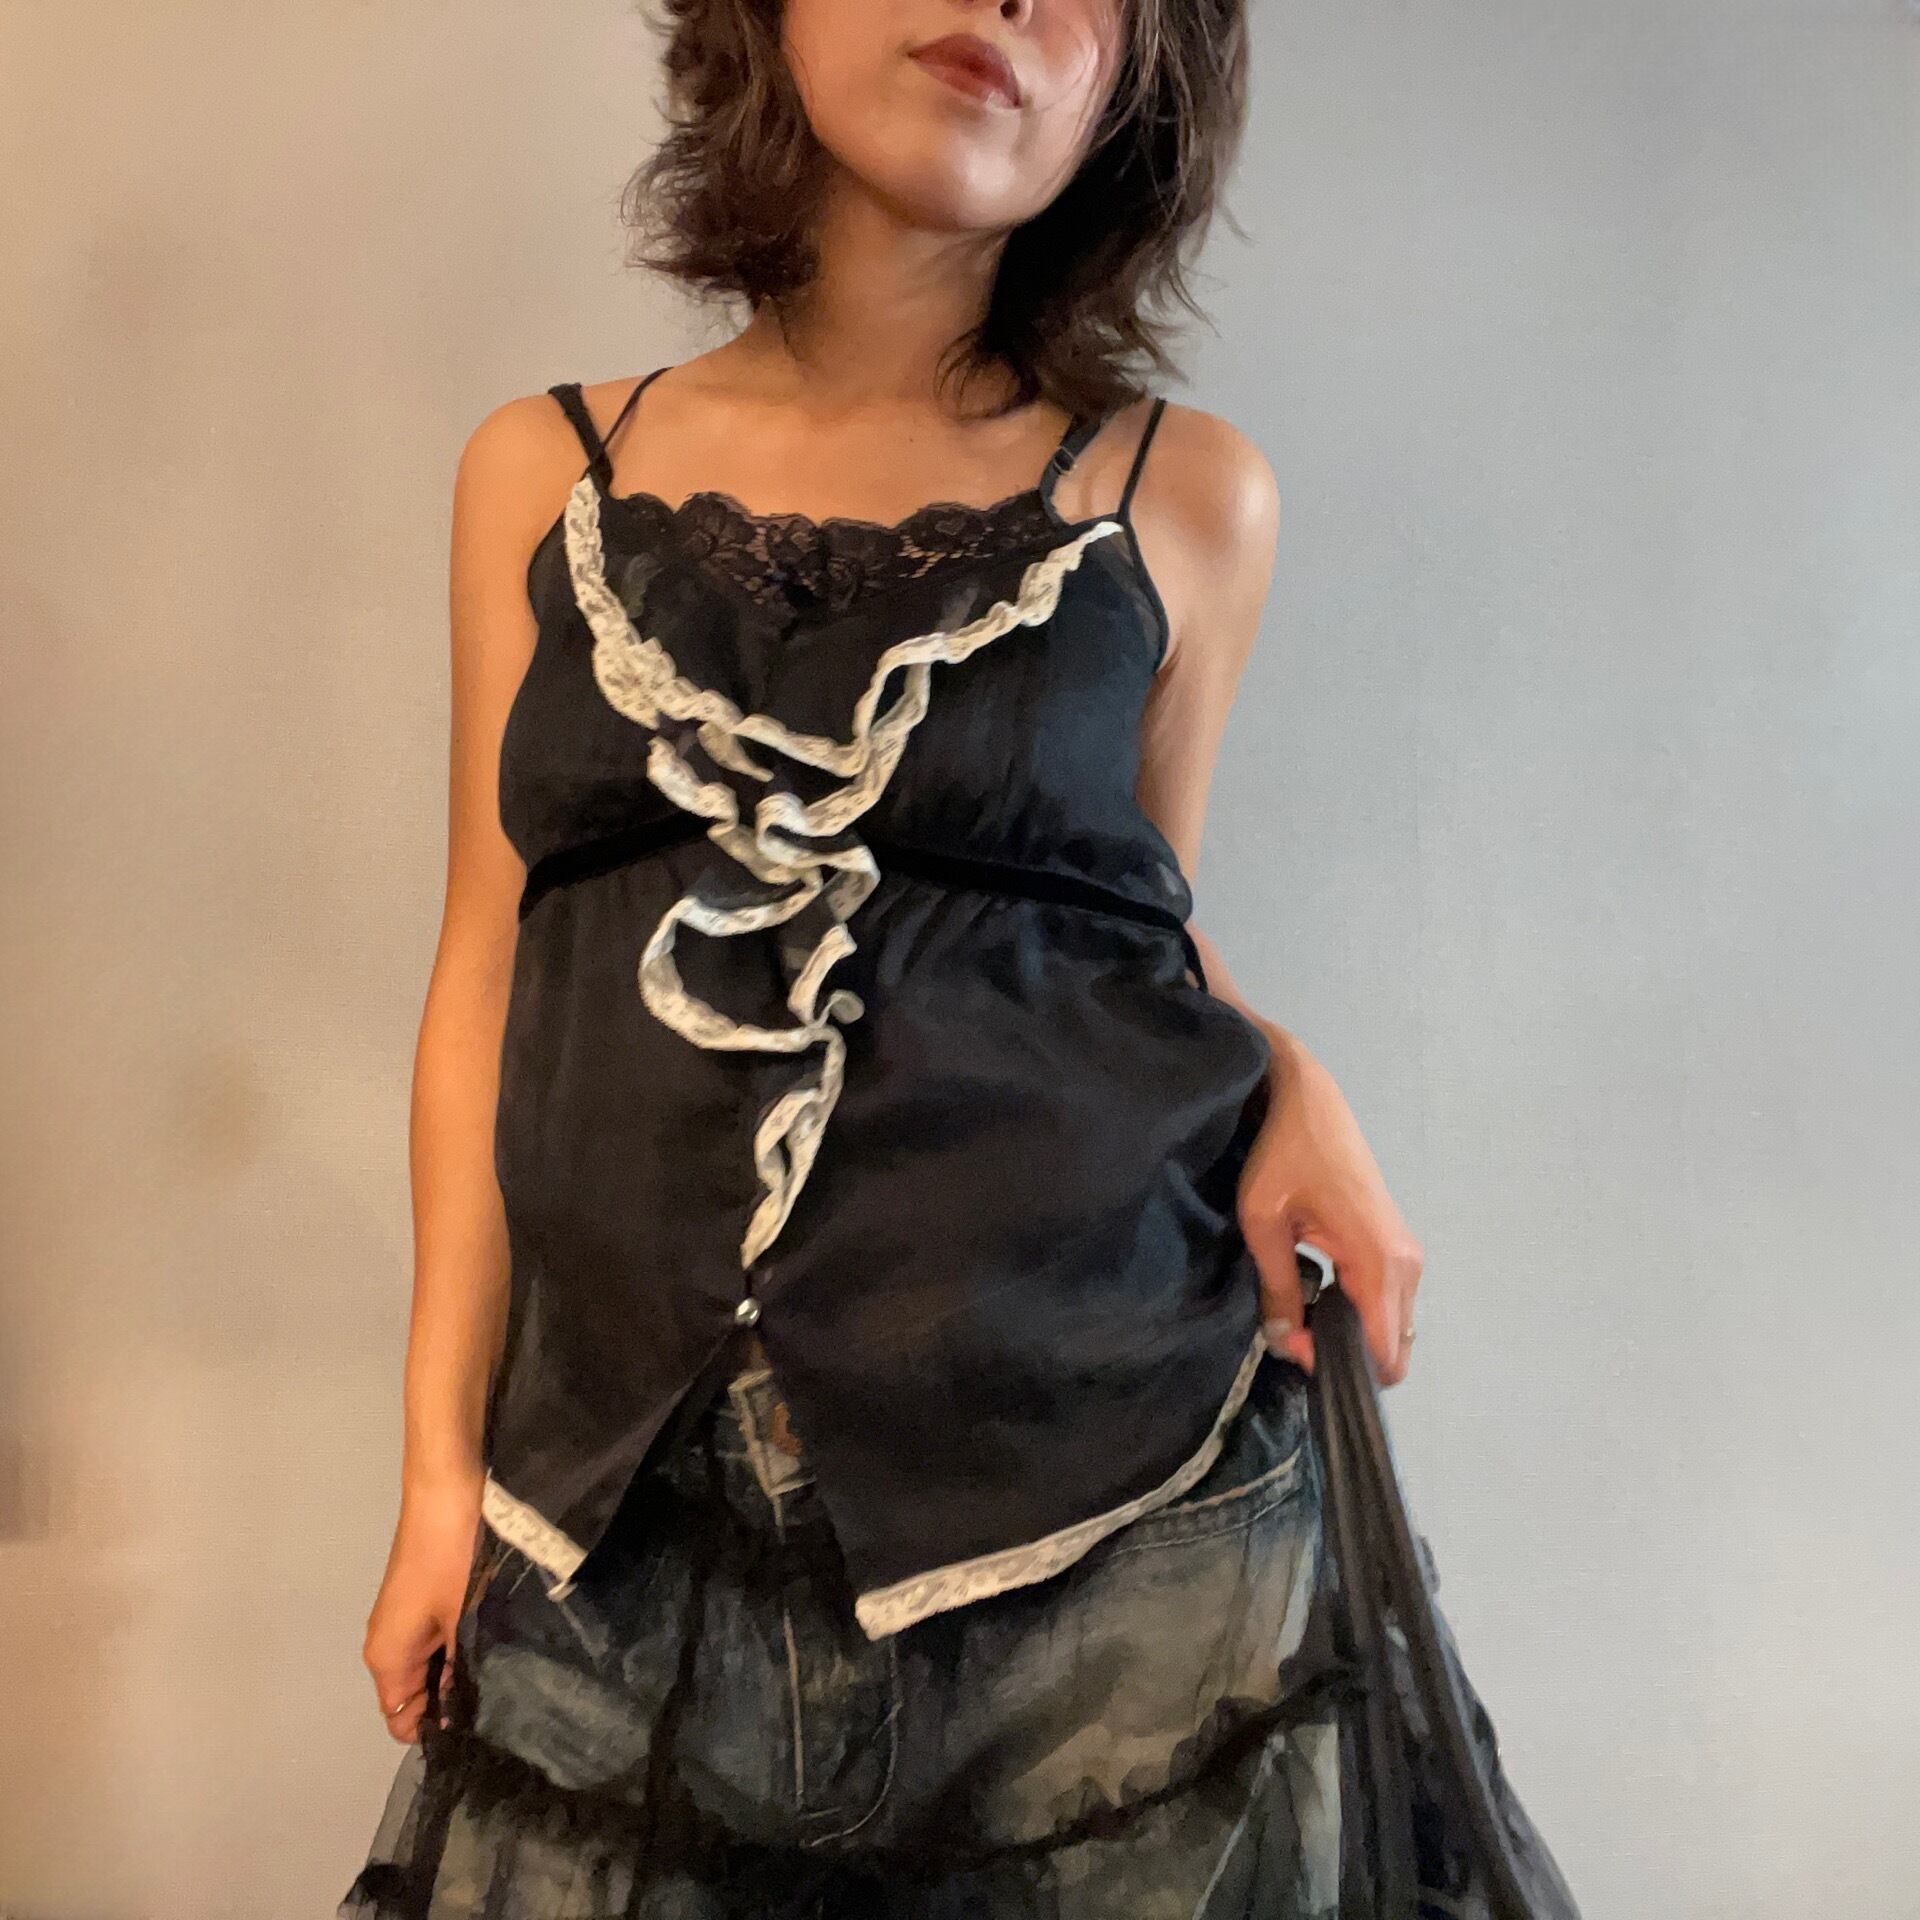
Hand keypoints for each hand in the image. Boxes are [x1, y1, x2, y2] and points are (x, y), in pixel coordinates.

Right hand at [362, 1470, 483, 1742]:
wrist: (450, 1491)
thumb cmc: (454, 1558)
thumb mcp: (462, 1620)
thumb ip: (459, 1672)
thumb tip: (463, 1716)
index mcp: (387, 1658)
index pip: (402, 1722)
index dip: (437, 1730)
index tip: (479, 1724)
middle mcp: (388, 1645)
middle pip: (416, 1696)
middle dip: (453, 1701)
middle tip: (501, 1698)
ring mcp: (405, 1621)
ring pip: (431, 1667)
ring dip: (461, 1671)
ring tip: (504, 1671)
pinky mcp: (423, 1601)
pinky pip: (438, 1641)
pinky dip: (460, 1647)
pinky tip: (494, 1641)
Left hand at [1236, 1040, 1423, 1386]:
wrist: (1309, 1102)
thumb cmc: (1284, 1157)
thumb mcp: (1265, 1224)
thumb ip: (1277, 1289)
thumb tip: (1287, 1346)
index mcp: (1377, 1260)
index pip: (1382, 1352)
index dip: (1343, 1370)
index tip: (1299, 1356)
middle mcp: (1406, 1264)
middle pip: (1394, 1347)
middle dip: (1349, 1359)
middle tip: (1297, 1340)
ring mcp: (1408, 1254)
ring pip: (1394, 1326)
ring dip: (1356, 1337)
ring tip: (1304, 1320)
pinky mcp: (1399, 1244)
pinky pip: (1390, 1302)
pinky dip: (1363, 1315)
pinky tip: (1321, 1300)